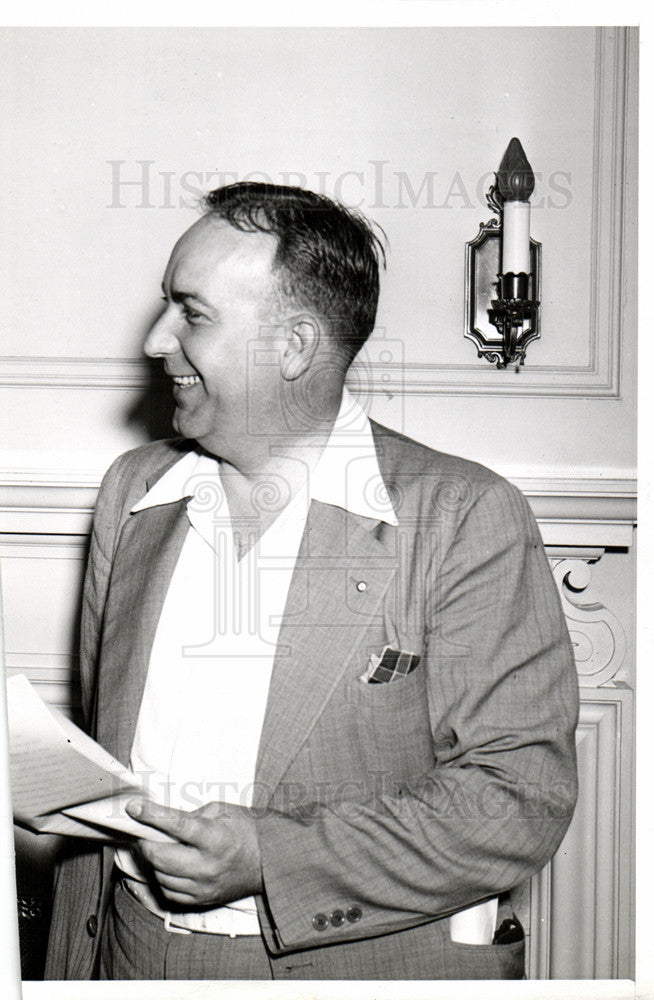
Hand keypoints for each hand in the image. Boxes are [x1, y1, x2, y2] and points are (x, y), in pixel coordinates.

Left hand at [125, 798, 262, 907]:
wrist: (269, 862)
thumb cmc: (247, 830)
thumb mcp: (224, 810)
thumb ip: (193, 814)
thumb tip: (164, 819)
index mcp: (215, 838)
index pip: (176, 826)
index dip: (151, 815)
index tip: (133, 808)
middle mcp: (207, 866)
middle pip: (161, 857)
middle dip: (146, 842)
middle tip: (144, 831)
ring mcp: (203, 887)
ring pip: (161, 876)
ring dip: (153, 860)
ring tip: (158, 846)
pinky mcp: (201, 900)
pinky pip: (169, 892)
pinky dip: (162, 877)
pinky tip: (168, 865)